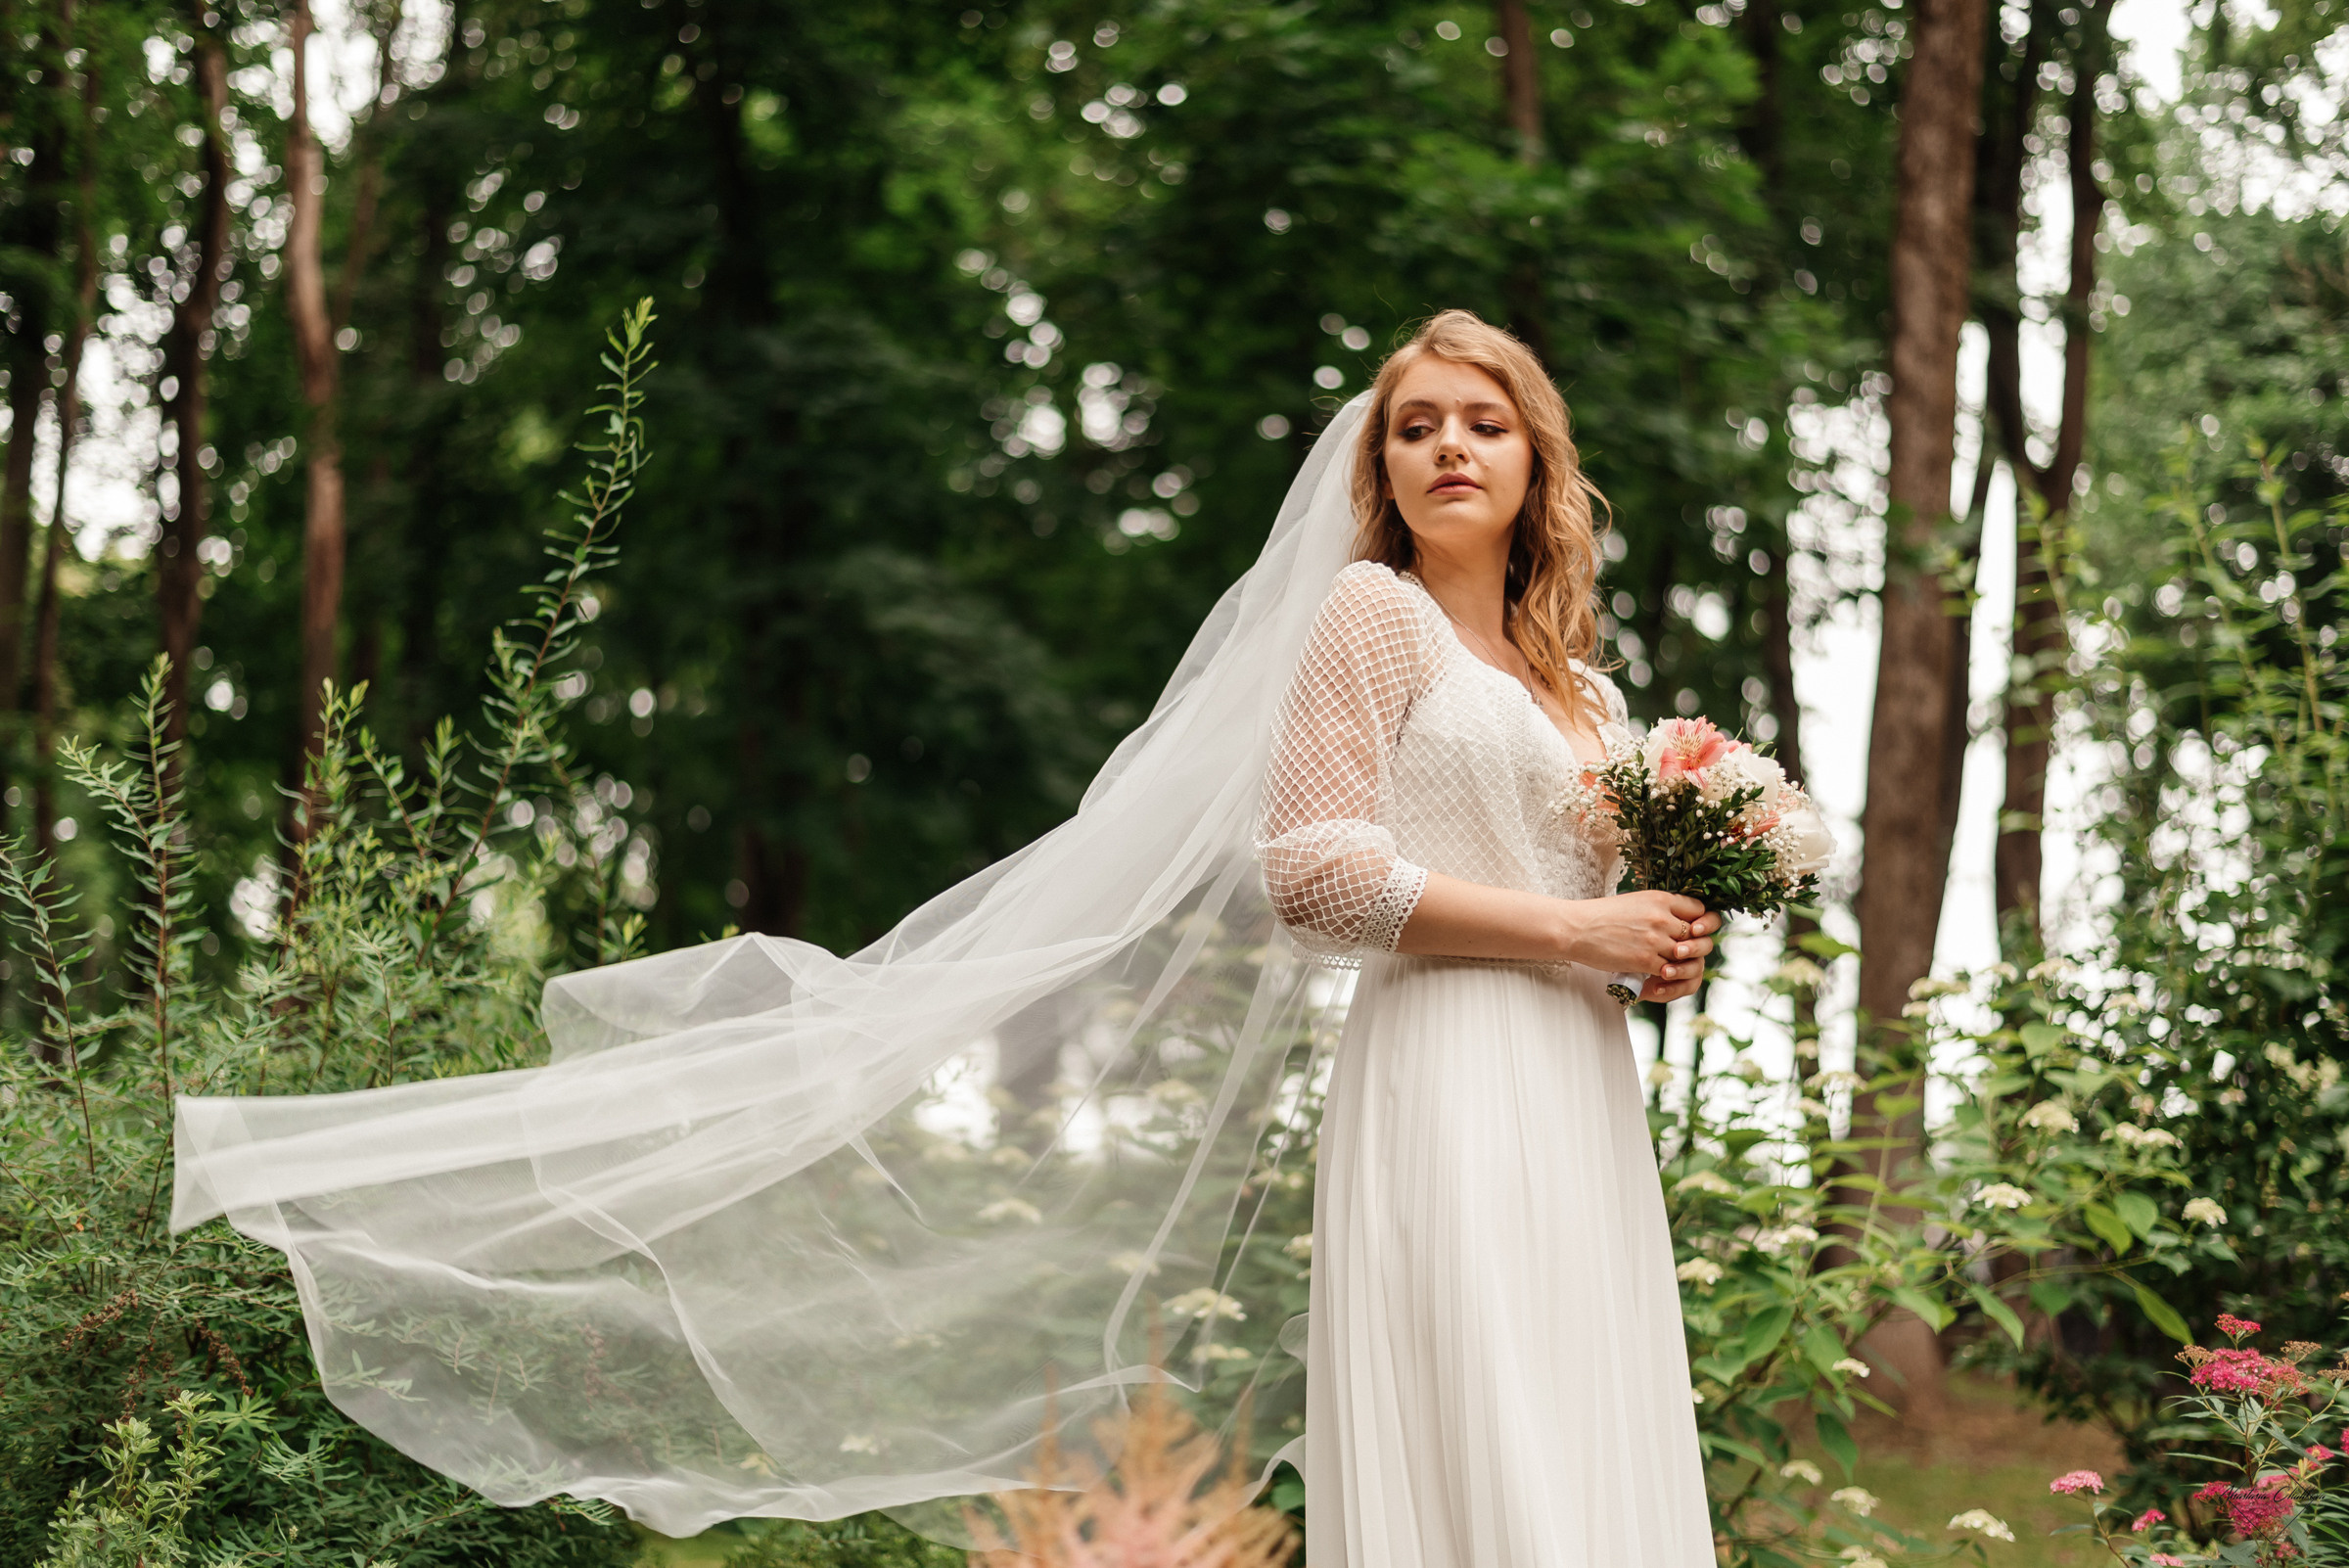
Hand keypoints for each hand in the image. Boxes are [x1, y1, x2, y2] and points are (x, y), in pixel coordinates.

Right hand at [1565, 890, 1718, 984]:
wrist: (1577, 928)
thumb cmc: (1603, 915)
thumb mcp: (1636, 902)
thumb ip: (1661, 909)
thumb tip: (1680, 922)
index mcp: (1661, 899)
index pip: (1700, 910)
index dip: (1700, 923)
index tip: (1692, 930)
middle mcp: (1662, 917)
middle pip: (1697, 935)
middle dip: (1694, 946)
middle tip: (1683, 951)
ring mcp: (1655, 940)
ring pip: (1685, 955)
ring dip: (1679, 962)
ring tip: (1669, 963)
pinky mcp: (1645, 959)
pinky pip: (1670, 970)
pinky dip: (1667, 975)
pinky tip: (1658, 974)